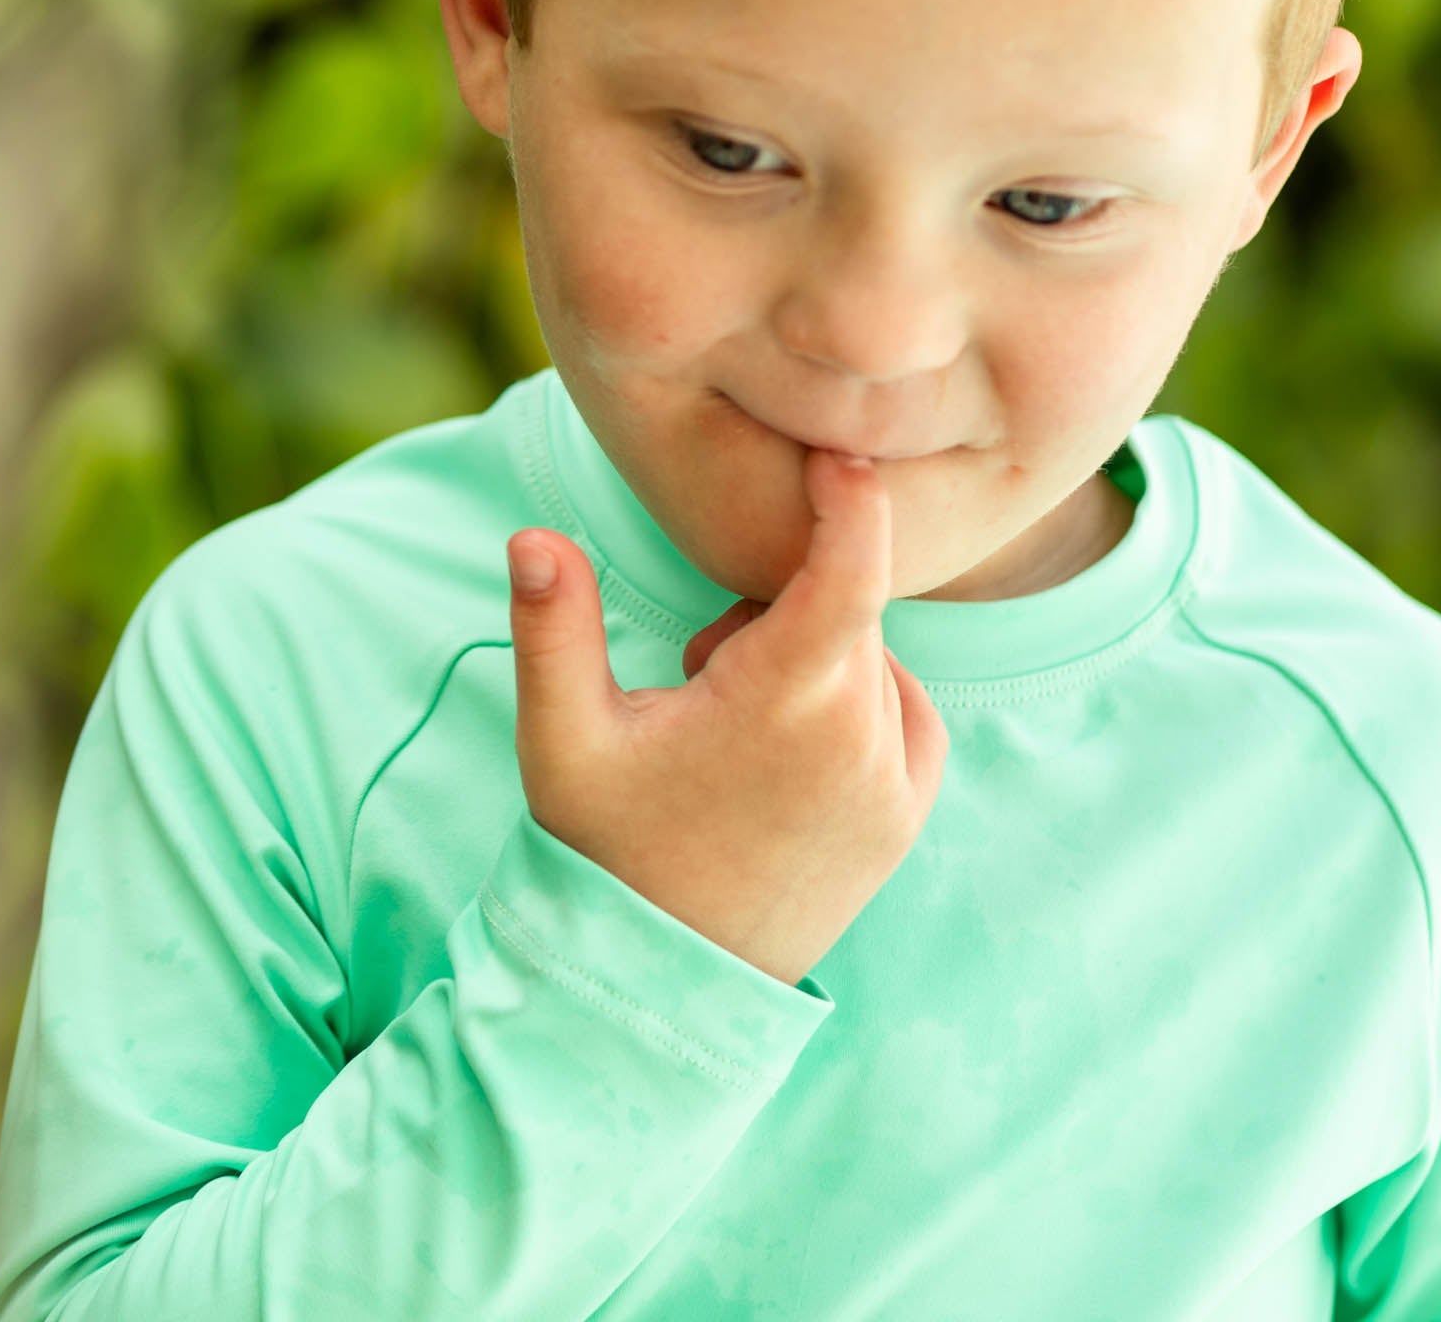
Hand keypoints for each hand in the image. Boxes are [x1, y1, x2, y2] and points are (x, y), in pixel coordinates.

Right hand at [505, 448, 947, 987]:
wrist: (660, 987)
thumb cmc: (606, 849)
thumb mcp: (562, 737)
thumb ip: (553, 626)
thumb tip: (531, 535)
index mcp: (787, 702)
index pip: (850, 566)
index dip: (851, 497)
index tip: (835, 454)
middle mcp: (862, 738)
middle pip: (845, 606)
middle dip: (777, 609)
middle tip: (698, 675)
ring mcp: (896, 785)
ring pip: (872, 657)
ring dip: (816, 659)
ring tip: (734, 731)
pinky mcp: (909, 818)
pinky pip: (904, 711)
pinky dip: (857, 701)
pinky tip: (785, 750)